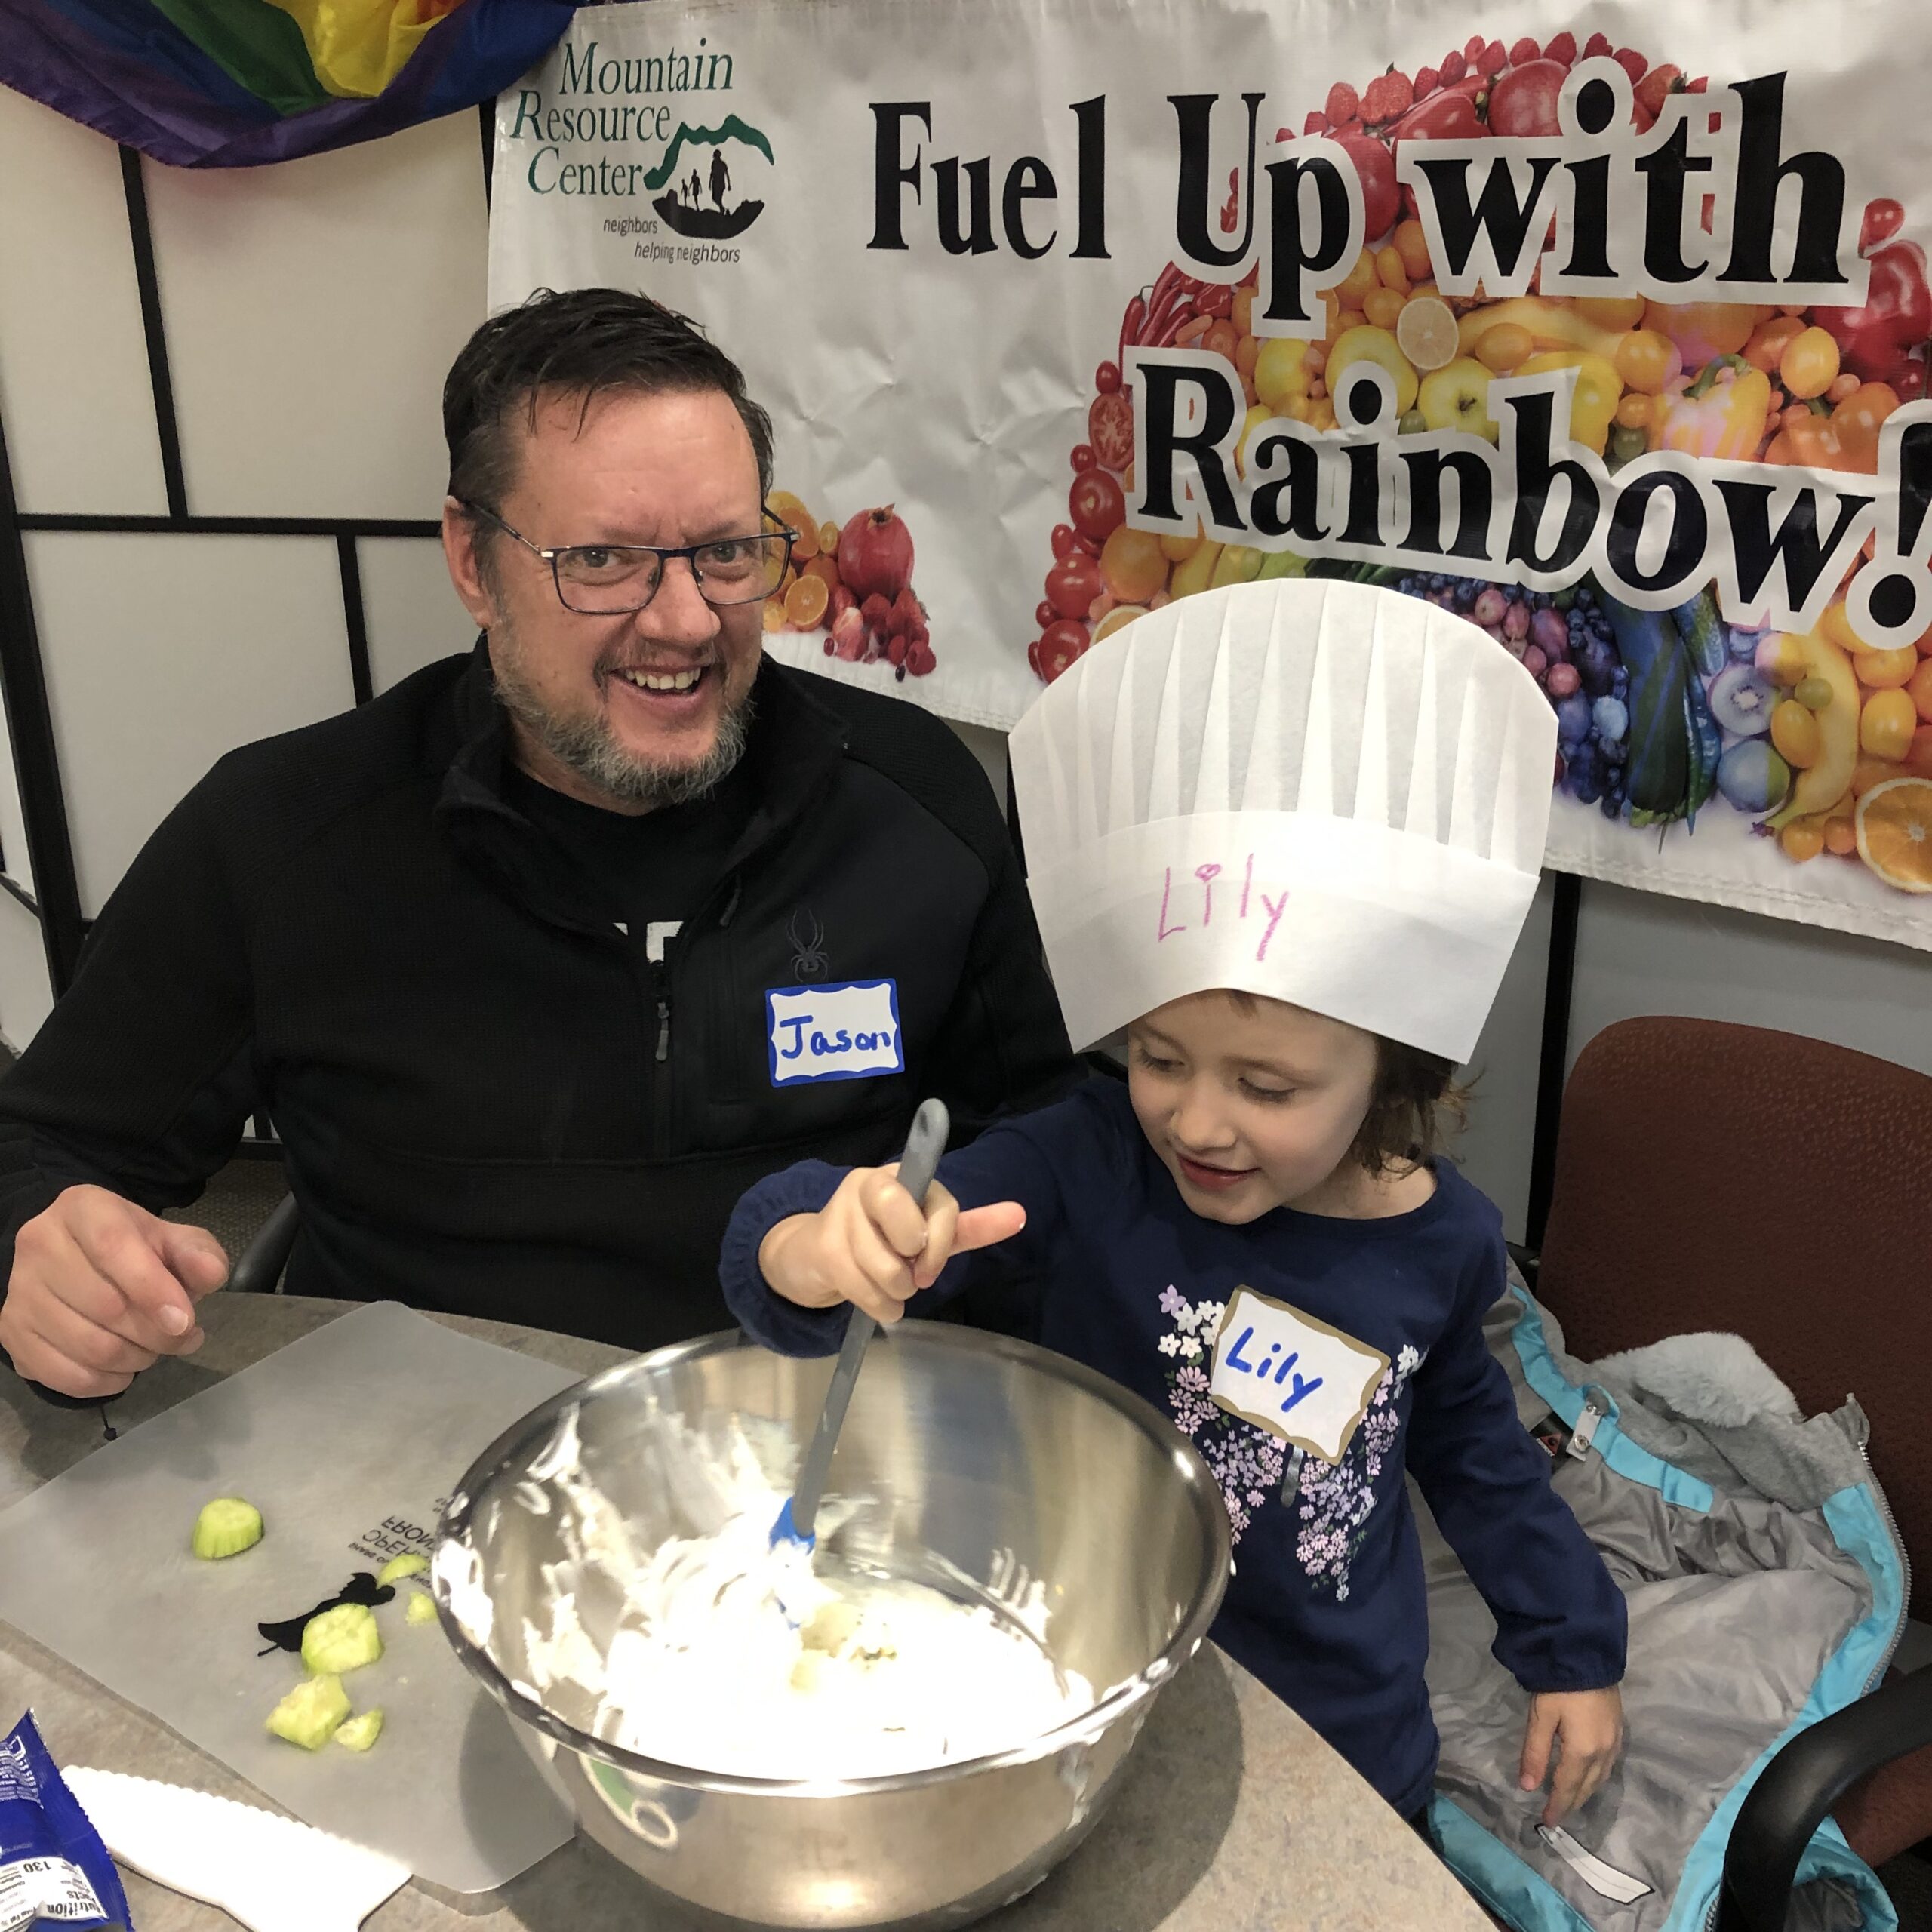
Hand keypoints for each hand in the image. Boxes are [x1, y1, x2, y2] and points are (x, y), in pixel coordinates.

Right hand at [0, 1185, 228, 1398]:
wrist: (80, 1258)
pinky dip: (105, 1382)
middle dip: (157, 1333)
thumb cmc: (134, 1248)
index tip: (186, 1322)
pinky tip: (125, 1369)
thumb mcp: (173, 1240)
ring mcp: (18, 1292)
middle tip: (183, 1336)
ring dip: (136, 1359)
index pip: (114, 1247)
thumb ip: (198, 1254)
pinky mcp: (10, 1333)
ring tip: (155, 1349)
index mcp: (82, 1209)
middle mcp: (39, 1244)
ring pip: (87, 1346)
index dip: (154, 1289)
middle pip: (105, 1305)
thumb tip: (210, 1275)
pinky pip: (64, 1375)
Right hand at [758, 1164, 1023, 1327]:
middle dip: (913, 1266)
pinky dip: (879, 1307)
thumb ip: (971, 1225)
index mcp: (903, 1176)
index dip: (942, 1244)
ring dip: (896, 1292)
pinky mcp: (823, 1247)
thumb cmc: (883, 1240)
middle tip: (908, 1271)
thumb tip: (1020, 1214)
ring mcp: (842, 1213)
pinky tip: (876, 1299)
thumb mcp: (929, 1231)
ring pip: (888, 1270)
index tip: (931, 1268)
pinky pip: (864, 1291)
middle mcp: (869, 1184)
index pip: (941, 1206)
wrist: (814, 1254)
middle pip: (910, 1230)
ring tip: (890, 1284)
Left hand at [1520, 1686, 1624, 1825]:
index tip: (1547, 1822)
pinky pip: (1609, 1765)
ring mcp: (1615, 1741)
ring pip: (1600, 1778)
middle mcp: (1603, 1752)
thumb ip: (1534, 1753)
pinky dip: (1597, 1777)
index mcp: (1583, 1752)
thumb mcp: (1541, 1717)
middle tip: (1558, 1815)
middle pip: (1587, 1787)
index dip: (1557, 1806)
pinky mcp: (1619, 1730)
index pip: (1567, 1788)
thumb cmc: (1560, 1686)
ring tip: (1571, 1800)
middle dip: (1572, 1803)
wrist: (1588, 1655)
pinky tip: (1589, 1776)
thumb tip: (1527, 1787)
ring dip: (1586, 1792)